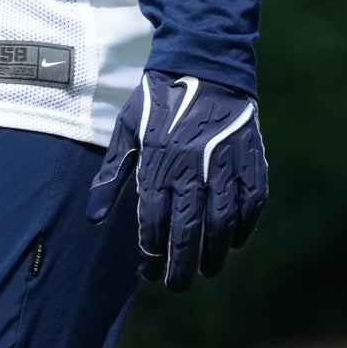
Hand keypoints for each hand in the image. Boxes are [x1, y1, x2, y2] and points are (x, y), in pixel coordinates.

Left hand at [86, 71, 265, 289]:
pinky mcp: (251, 159)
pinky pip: (252, 203)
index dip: (151, 253)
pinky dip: (245, 226)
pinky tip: (235, 240)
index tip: (149, 270)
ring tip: (206, 270)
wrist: (204, 63)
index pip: (154, 222)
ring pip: (221, 224)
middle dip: (180, 266)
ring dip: (214, 254)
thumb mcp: (126, 131)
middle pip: (187, 231)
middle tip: (176, 284)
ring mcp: (225, 164)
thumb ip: (110, 175)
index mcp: (157, 161)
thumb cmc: (158, 100)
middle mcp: (191, 166)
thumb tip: (95, 218)